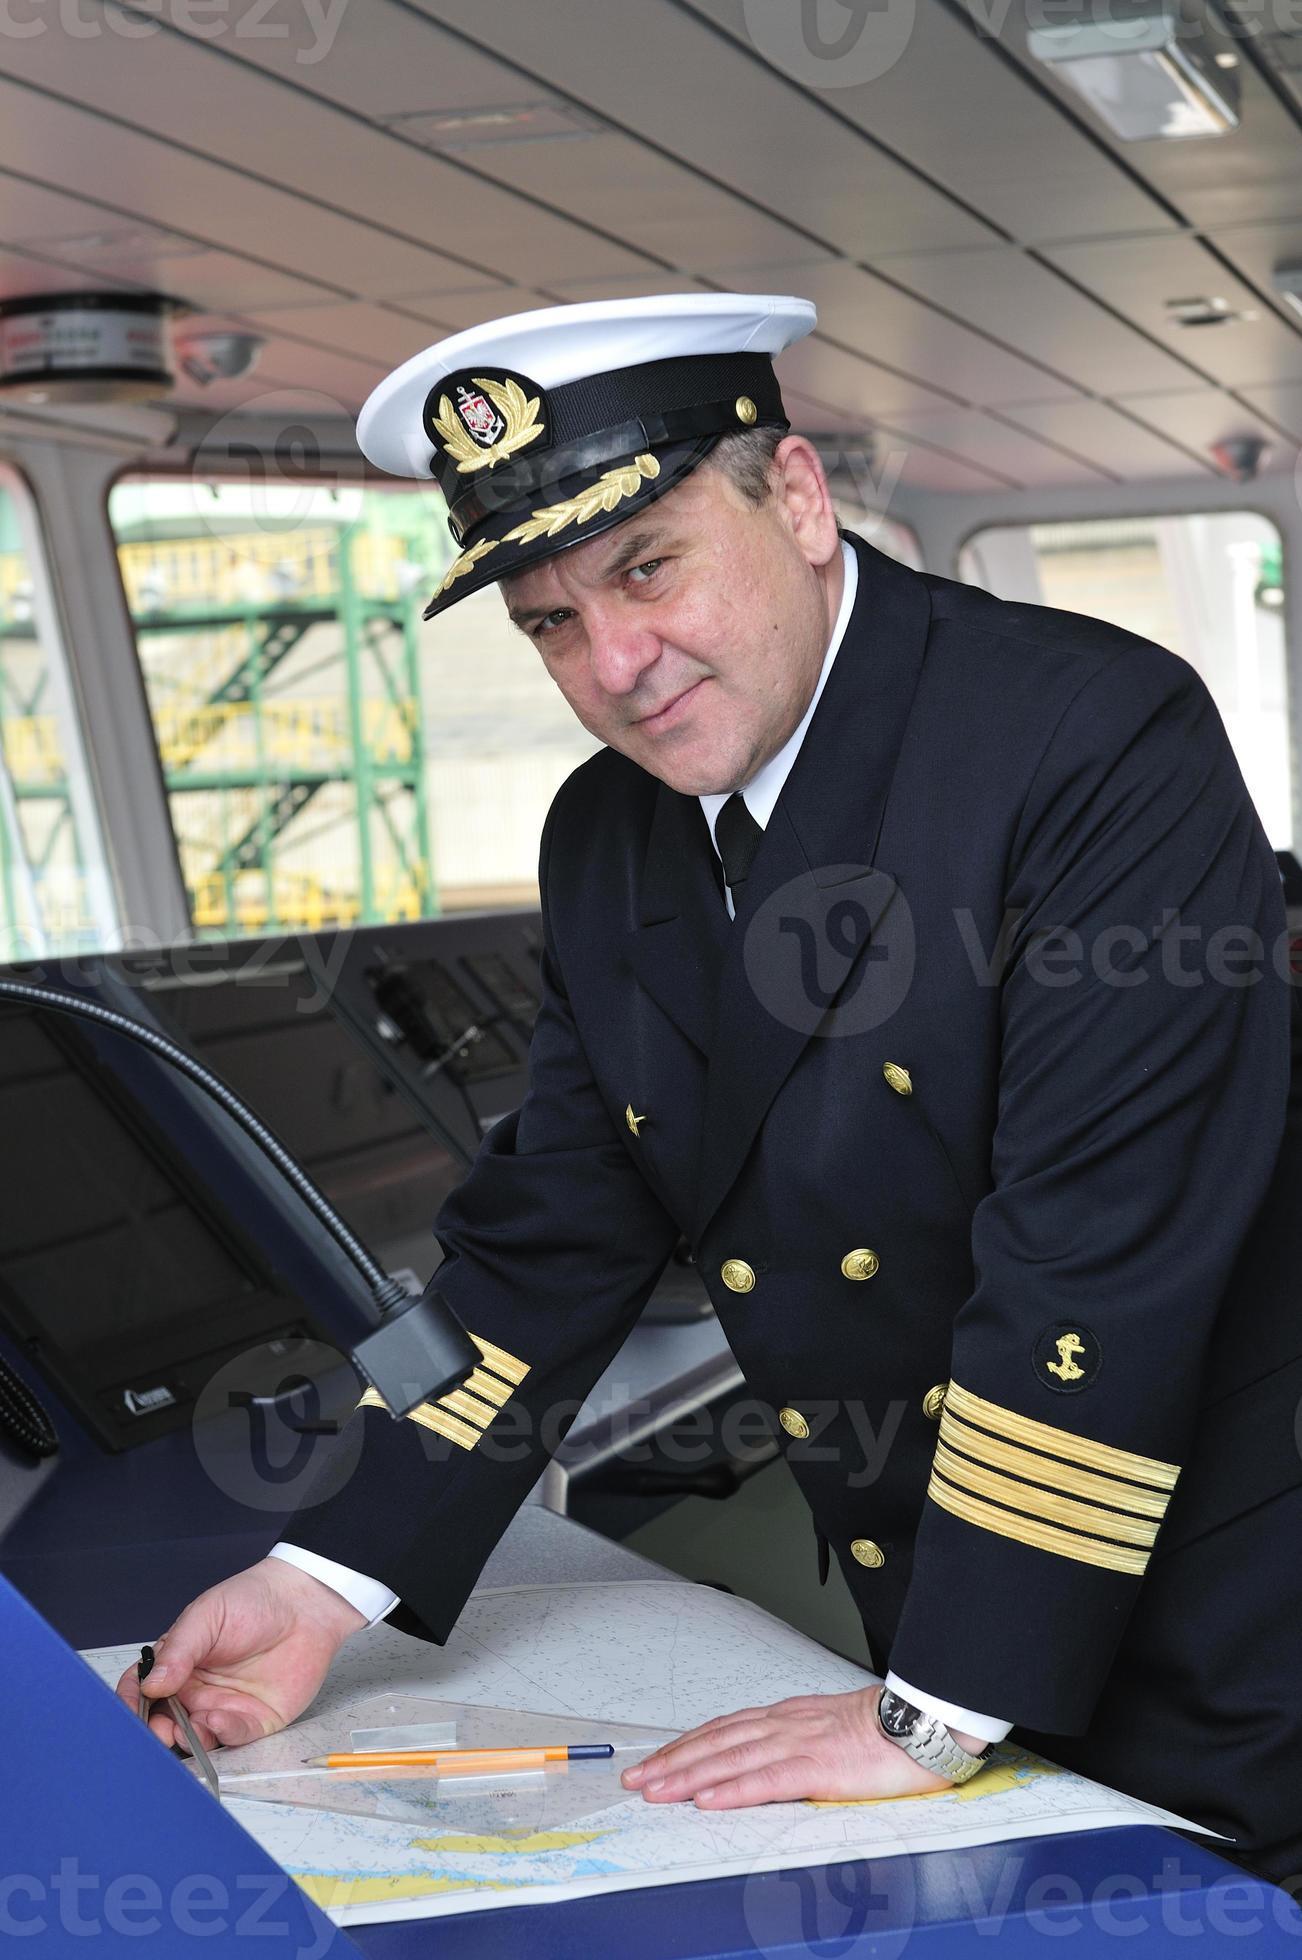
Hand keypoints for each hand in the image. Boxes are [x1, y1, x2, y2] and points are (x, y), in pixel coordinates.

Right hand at [114, 1557, 365, 1754]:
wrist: (304, 1603)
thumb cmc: (252, 1601)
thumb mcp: (207, 1616)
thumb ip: (178, 1650)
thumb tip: (150, 1683)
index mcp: (177, 1666)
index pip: (141, 1690)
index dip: (131, 1705)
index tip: (129, 1714)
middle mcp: (196, 1692)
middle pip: (163, 1723)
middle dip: (156, 1733)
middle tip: (158, 1732)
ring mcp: (223, 1707)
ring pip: (196, 1737)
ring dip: (188, 1740)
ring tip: (188, 1729)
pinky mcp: (253, 1720)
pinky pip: (233, 1737)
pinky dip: (223, 1734)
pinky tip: (220, 1720)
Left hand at [620, 1685, 960, 1808]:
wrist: (923, 1723)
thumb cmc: (885, 1731)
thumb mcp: (829, 1730)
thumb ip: (797, 1741)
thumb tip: (768, 1758)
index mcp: (788, 1717)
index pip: (724, 1728)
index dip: (687, 1744)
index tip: (656, 1759)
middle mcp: (785, 1725)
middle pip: (716, 1742)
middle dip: (672, 1760)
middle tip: (636, 1778)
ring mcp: (799, 1744)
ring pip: (731, 1759)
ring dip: (688, 1775)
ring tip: (655, 1790)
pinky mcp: (819, 1769)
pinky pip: (767, 1780)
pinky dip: (733, 1790)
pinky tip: (707, 1800)